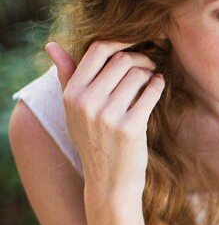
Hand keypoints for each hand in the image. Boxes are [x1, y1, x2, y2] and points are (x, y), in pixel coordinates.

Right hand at [47, 40, 164, 203]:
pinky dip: (158, 85)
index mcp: (72, 94)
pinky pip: (150, 92)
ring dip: (150, 72)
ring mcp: (108, 116)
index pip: (97, 50)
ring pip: (137, 74)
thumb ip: (66, 76)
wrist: (110, 183)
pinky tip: (159, 85)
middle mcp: (87, 103)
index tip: (134, 44)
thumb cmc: (94, 142)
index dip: (120, 41)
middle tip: (149, 64)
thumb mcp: (74, 111)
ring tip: (152, 77)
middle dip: (139, 57)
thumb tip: (52, 46)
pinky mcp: (130, 128)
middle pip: (121, 59)